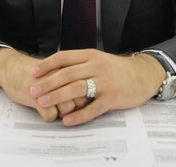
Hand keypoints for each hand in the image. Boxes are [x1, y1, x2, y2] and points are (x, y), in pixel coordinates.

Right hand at [0, 48, 86, 121]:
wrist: (12, 67)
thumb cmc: (36, 71)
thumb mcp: (56, 70)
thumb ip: (71, 78)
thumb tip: (87, 95)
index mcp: (67, 68)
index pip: (86, 87)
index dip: (82, 96)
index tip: (75, 98)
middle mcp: (60, 76)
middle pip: (79, 100)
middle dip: (74, 106)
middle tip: (62, 104)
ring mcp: (48, 87)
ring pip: (67, 109)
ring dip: (62, 112)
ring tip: (52, 106)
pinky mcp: (36, 98)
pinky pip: (51, 115)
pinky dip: (48, 116)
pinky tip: (43, 109)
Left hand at [30, 50, 165, 126]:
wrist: (143, 74)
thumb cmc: (116, 69)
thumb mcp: (98, 59)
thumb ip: (80, 63)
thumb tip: (55, 69)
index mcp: (90, 55)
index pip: (64, 57)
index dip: (47, 64)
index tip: (33, 73)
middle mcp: (96, 66)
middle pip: (67, 74)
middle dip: (48, 83)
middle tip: (33, 91)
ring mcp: (105, 82)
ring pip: (77, 89)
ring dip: (58, 97)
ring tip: (43, 104)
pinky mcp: (113, 98)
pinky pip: (93, 108)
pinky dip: (79, 115)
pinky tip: (67, 120)